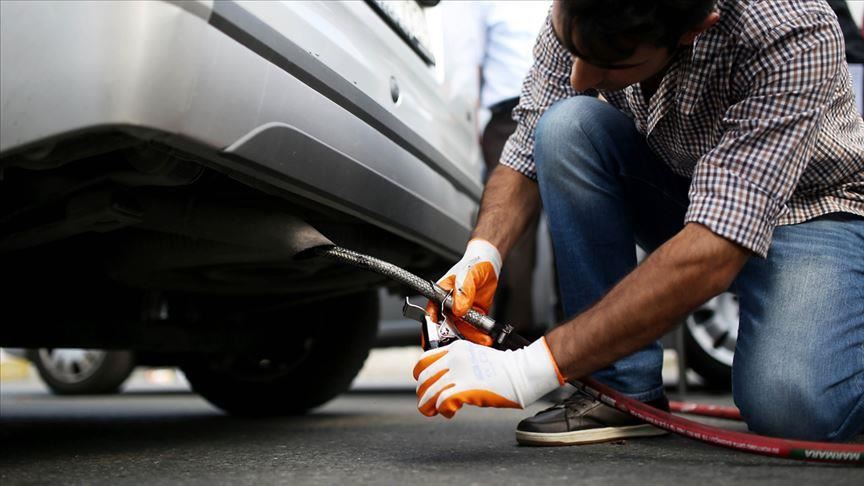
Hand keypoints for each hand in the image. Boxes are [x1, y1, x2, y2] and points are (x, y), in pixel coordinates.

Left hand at [413, 338, 564, 417]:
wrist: (522, 371)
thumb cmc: (505, 367)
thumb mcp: (475, 356)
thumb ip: (458, 364)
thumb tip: (445, 380)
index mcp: (456, 348)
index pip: (424, 360)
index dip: (421, 376)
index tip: (425, 385)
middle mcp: (454, 358)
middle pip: (423, 378)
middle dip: (422, 393)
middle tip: (427, 403)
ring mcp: (459, 373)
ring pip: (429, 392)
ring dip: (428, 405)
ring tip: (433, 411)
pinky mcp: (466, 388)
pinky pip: (443, 402)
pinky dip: (443, 410)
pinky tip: (450, 412)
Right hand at [427, 239, 501, 345]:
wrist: (490, 265)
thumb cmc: (473, 264)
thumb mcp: (468, 274)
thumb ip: (463, 291)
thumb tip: (458, 308)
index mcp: (440, 294)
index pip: (431, 312)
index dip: (432, 326)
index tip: (437, 334)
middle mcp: (449, 306)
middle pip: (445, 326)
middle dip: (452, 337)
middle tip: (461, 343)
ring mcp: (461, 312)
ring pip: (460, 331)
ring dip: (469, 338)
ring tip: (480, 340)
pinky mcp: (474, 316)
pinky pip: (473, 329)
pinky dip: (478, 335)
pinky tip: (485, 337)